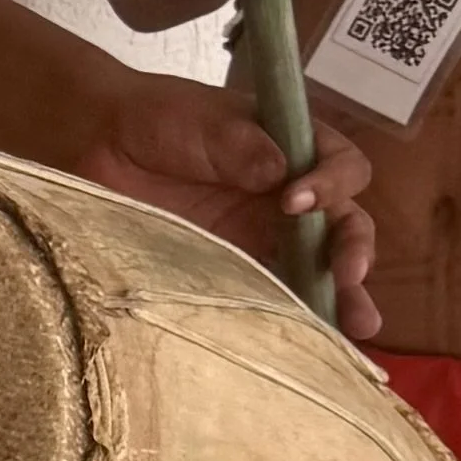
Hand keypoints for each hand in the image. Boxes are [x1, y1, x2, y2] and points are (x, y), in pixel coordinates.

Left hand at [70, 68, 378, 339]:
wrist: (100, 145)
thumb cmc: (157, 119)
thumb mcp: (201, 119)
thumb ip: (240, 144)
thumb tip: (283, 172)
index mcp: (292, 149)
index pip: (341, 166)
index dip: (332, 184)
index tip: (296, 200)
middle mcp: (289, 197)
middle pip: (343, 226)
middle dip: (354, 251)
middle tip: (349, 274)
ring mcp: (263, 238)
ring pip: (317, 270)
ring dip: (342, 297)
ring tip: (359, 325)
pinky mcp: (235, 270)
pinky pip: (273, 296)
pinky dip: (294, 318)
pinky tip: (310, 342)